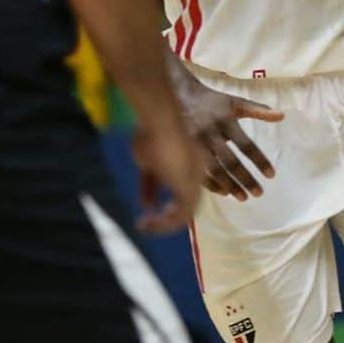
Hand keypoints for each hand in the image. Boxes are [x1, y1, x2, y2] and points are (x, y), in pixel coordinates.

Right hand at [133, 116, 204, 235]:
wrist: (160, 117)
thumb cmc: (152, 132)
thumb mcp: (146, 161)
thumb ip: (149, 184)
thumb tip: (146, 204)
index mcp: (193, 164)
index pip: (186, 188)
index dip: (173, 201)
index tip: (158, 207)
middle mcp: (198, 174)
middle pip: (188, 203)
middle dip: (170, 216)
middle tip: (152, 221)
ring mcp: (194, 182)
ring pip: (186, 212)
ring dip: (166, 223)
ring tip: (147, 225)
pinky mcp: (188, 189)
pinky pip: (180, 216)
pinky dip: (164, 223)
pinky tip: (146, 223)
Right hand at [178, 71, 284, 201]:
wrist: (178, 95)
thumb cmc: (212, 101)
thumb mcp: (236, 102)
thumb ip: (258, 110)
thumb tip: (282, 115)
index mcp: (226, 120)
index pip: (246, 144)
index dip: (259, 160)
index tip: (271, 175)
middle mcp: (210, 133)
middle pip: (230, 161)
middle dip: (245, 179)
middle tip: (259, 193)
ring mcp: (195, 143)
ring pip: (214, 170)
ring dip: (229, 185)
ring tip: (243, 197)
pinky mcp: (184, 150)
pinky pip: (198, 171)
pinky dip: (212, 184)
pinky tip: (224, 192)